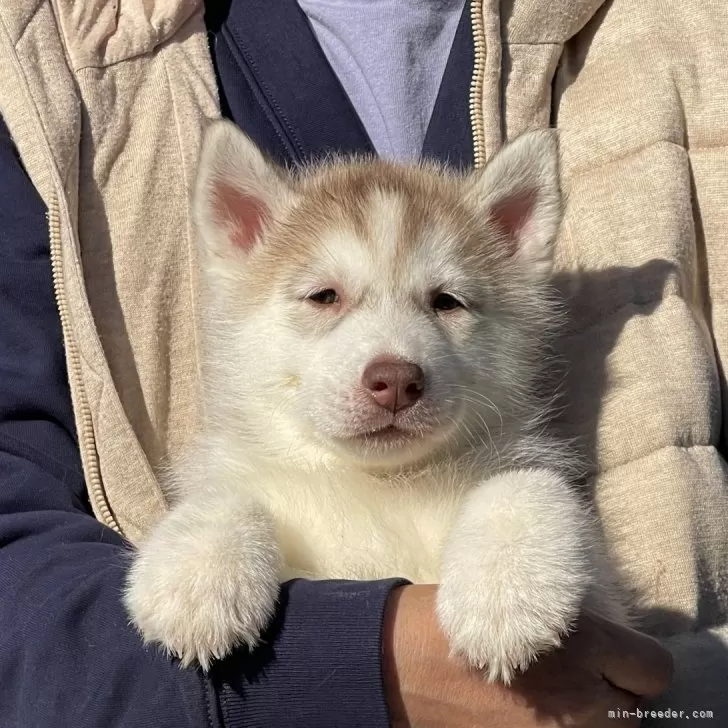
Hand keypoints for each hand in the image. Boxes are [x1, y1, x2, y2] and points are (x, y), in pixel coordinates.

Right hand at [382, 585, 672, 727]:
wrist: (403, 661)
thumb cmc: (458, 618)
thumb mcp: (521, 603)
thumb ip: (571, 627)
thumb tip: (602, 644)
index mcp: (585, 644)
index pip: (655, 668)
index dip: (633, 663)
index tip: (612, 658)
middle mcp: (582, 698)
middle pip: (632, 713)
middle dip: (610, 697)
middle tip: (577, 681)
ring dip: (586, 721)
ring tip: (551, 701)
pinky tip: (526, 715)